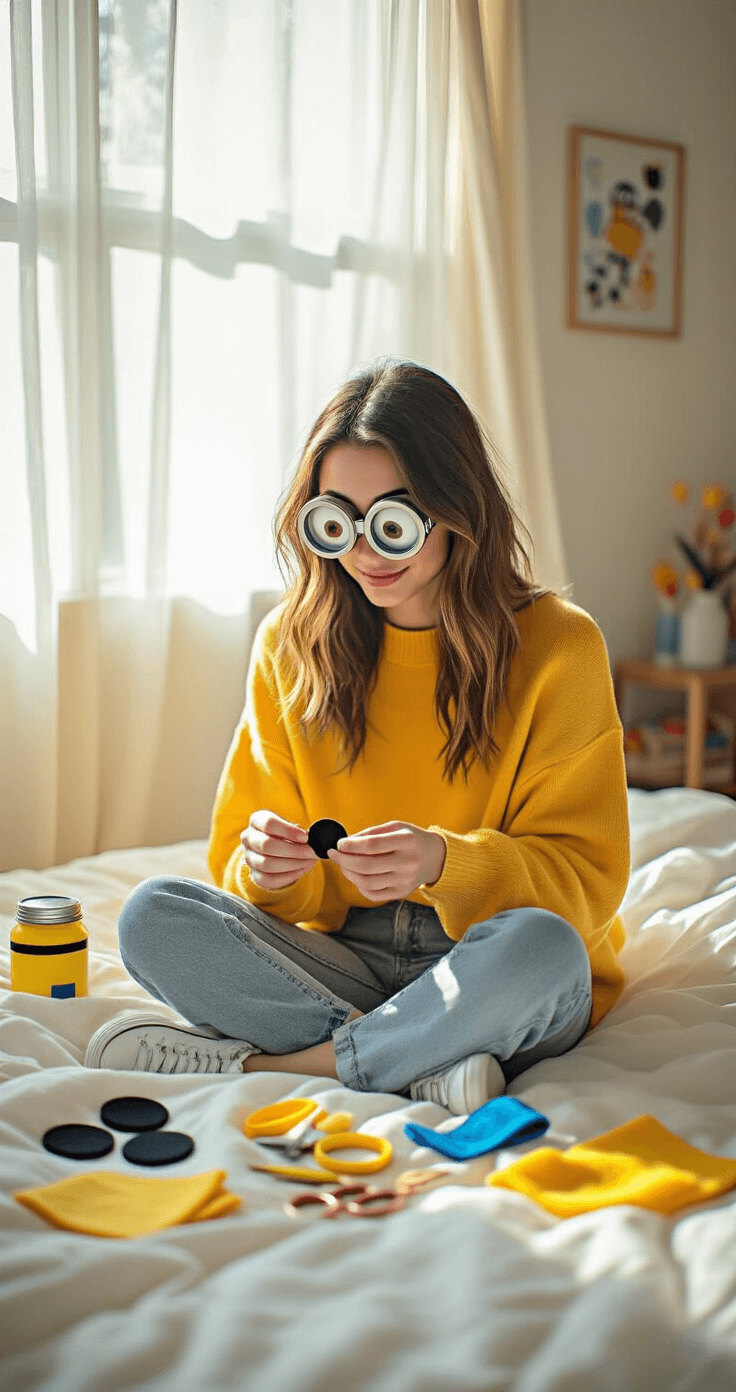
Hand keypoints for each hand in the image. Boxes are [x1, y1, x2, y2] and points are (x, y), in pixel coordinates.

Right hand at [241, 811, 316, 889]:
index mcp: (257, 820)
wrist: (274, 850)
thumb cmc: (285, 835)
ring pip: (266, 864)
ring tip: (308, 861)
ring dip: (292, 864)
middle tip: (311, 852)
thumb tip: (312, 840)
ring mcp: (248, 857)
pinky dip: (286, 877)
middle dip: (293, 850)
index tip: (305, 837)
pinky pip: (267, 880)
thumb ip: (299, 832)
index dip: (288, 831)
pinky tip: (300, 871)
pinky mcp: (253, 874)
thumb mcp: (290, 827)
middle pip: (266, 845)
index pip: (269, 823)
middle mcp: (248, 838)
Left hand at [327, 821, 445, 902]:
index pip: (372, 845)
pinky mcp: (401, 893)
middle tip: (334, 854)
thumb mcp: (396, 827)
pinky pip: (373, 894)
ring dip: (349, 874)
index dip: (351, 846)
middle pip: (366, 866)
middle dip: (344, 860)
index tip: (339, 844)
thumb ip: (371, 833)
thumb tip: (347, 843)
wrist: (436, 858)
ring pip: (367, 882)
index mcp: (406, 841)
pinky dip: (359, 886)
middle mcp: (407, 862)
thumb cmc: (413, 839)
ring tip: (343, 865)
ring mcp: (405, 880)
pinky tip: (356, 876)